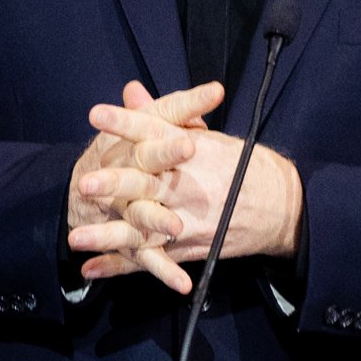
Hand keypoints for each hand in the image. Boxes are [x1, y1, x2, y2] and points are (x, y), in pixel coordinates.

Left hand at [69, 91, 302, 292]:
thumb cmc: (245, 167)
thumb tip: (131, 92)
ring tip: (76, 236)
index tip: (97, 114)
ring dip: (109, 235)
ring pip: (145, 229)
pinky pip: (151, 259)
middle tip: (85, 182)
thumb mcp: (211, 137)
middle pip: (149, 184)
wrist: (283, 208)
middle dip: (116, 184)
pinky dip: (121, 266)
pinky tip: (92, 268)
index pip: (156, 133)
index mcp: (195, 152)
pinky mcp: (191, 248)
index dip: (126, 123)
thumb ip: (167, 117)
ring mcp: (191, 221)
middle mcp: (191, 186)